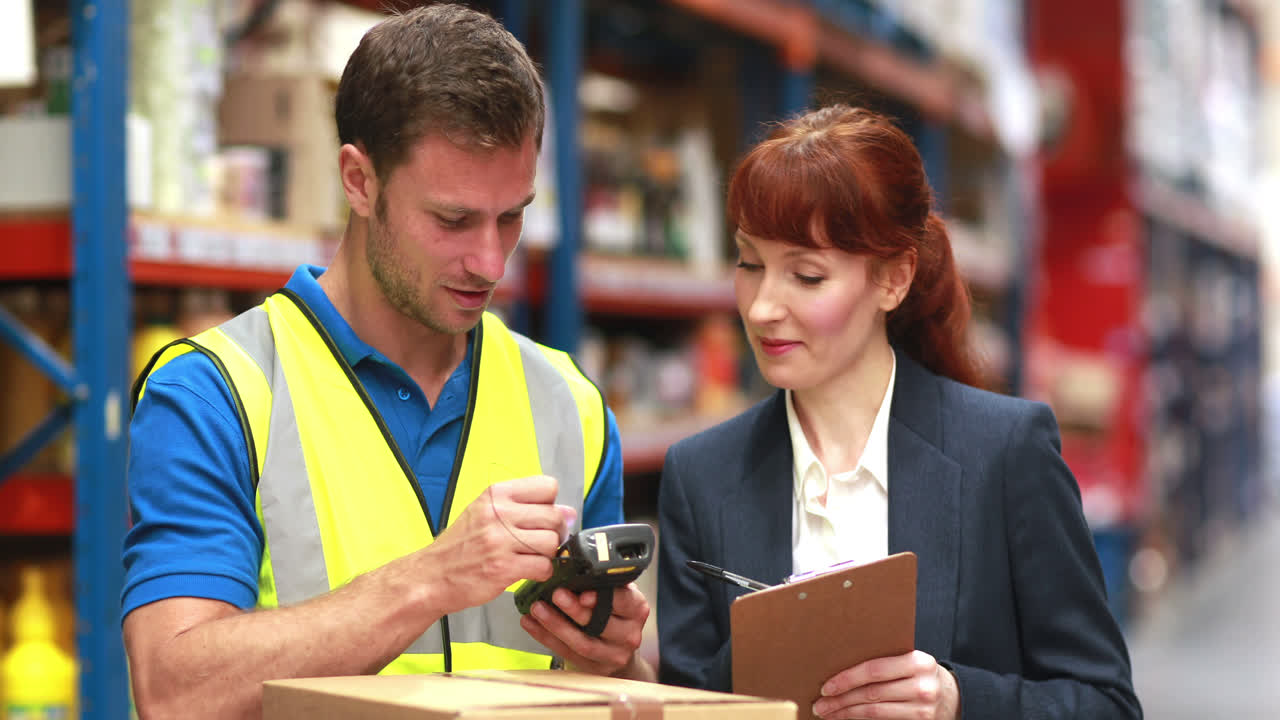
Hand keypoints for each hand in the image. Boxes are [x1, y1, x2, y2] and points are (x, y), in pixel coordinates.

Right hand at [423, 476, 575, 615]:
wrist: (431, 576)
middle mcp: (499, 513)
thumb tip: (568, 512)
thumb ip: (524, 508)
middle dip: (554, 532)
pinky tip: (526, 571)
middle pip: (554, 516)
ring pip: (551, 542)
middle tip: (539, 543)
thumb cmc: (460, 546)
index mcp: (496, 494)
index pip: (547, 486)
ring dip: (547, 554)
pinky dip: (541, 572)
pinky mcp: (503, 567)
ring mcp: (500, 540)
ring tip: (530, 557)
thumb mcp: (485, 513)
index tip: (540, 518)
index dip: (550, 504)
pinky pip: (544, 566)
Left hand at [519, 583, 650, 677]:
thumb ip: (604, 583)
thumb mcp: (618, 594)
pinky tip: (531, 623)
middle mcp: (629, 634)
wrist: (619, 649)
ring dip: (556, 624)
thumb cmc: (615, 613)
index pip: (624, 601)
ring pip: (582, 642)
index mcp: (637, 609)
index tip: (583, 591)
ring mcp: (613, 655)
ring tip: (537, 608)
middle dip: (575, 610)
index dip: (603, 597)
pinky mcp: (595, 668)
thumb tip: (573, 564)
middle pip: (601, 623)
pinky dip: (546, 637)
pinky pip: (566, 653)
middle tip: (555, 594)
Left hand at [812, 650, 958, 719]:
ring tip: (827, 713)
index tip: (826, 687)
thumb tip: (839, 664)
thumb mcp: (909, 661)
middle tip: (820, 704)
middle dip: (841, 699)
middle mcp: (923, 685)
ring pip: (874, 711)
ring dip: (846, 713)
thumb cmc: (920, 674)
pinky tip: (846, 717)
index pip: (874, 670)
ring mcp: (923, 708)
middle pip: (871, 693)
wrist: (953, 695)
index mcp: (917, 661)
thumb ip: (885, 661)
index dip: (847, 679)